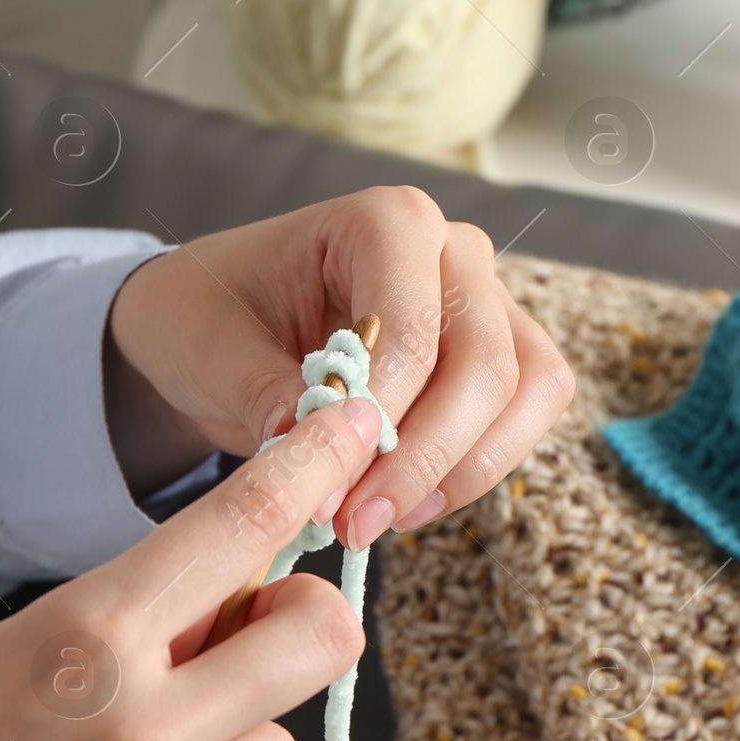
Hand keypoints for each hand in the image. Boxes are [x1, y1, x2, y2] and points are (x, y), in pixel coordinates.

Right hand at [0, 396, 381, 740]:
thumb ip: (109, 632)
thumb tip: (214, 619)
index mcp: (82, 639)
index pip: (242, 526)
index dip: (314, 462)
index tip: (359, 422)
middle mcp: (137, 734)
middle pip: (321, 639)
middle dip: (303, 620)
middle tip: (251, 630)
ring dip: (229, 739)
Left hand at [106, 187, 573, 549]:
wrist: (219, 324)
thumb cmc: (212, 314)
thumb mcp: (213, 351)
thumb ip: (270, 398)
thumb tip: (324, 460)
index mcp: (384, 220)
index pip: (415, 326)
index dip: (384, 414)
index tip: (330, 482)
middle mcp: (452, 249)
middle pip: (488, 362)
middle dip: (424, 456)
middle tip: (356, 520)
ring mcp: (485, 300)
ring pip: (527, 390)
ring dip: (462, 468)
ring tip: (380, 516)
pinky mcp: (496, 354)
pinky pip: (524, 416)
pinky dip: (476, 469)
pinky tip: (407, 503)